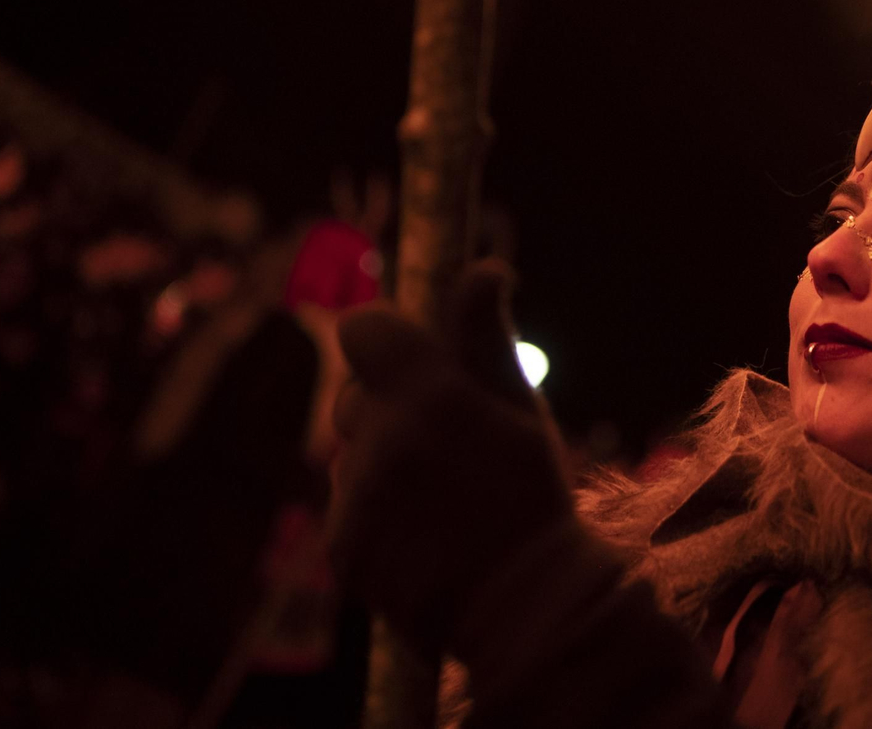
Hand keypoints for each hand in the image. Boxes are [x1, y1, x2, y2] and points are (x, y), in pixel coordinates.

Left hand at [327, 259, 572, 655]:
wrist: (521, 605)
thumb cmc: (531, 496)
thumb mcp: (521, 408)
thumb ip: (487, 335)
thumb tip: (483, 267)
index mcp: (430, 394)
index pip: (361, 328)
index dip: (381, 334)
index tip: (409, 353)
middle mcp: (382, 439)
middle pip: (351, 395)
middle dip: (385, 405)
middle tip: (440, 438)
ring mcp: (355, 495)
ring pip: (349, 453)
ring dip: (381, 461)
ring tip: (439, 497)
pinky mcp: (340, 544)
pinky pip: (345, 504)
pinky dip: (374, 512)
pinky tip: (421, 532)